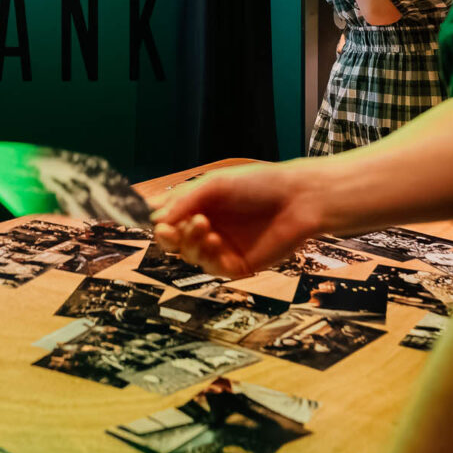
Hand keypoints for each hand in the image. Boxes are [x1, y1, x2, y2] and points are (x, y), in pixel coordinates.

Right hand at [150, 163, 322, 279]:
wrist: (297, 200)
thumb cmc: (258, 184)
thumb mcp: (214, 184)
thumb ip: (183, 201)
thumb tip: (155, 219)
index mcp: (199, 206)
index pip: (168, 219)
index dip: (159, 222)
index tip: (157, 221)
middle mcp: (207, 228)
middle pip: (173, 242)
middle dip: (168, 237)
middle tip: (170, 230)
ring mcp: (221, 248)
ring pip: (190, 256)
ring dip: (190, 243)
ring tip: (203, 227)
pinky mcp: (237, 266)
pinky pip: (211, 268)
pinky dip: (207, 256)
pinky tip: (215, 241)